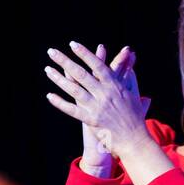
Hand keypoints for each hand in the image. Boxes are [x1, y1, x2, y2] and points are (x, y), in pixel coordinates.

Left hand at [45, 40, 150, 159]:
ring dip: (59, 79)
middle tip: (52, 52)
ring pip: (74, 90)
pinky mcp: (92, 120)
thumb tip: (131, 66)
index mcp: (114, 85)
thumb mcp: (134, 95)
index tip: (73, 44)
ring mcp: (97, 107)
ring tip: (48, 69)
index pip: (97, 65)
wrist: (135, 140)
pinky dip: (60, 103)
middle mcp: (105, 94)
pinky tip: (50, 96)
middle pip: (81, 74)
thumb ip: (130, 79)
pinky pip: (72, 110)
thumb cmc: (135, 118)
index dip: (85, 54)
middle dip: (65, 61)